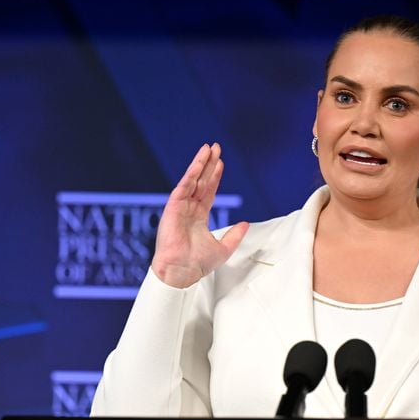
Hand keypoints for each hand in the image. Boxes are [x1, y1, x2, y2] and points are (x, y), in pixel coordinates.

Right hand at [151, 143, 248, 287]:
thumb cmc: (197, 264)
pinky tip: (197, 164)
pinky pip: (183, 187)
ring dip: (199, 164)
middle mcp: (189, 209)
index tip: (221, 163)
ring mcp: (180, 207)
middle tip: (215, 147)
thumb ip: (235, 235)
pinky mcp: (172, 208)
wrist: (182, 272)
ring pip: (192, 180)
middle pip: (201, 181)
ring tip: (208, 148)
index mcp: (199, 216)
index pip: (209, 191)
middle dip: (208, 164)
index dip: (215, 176)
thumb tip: (245, 223)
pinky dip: (190, 175)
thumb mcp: (223, 248)